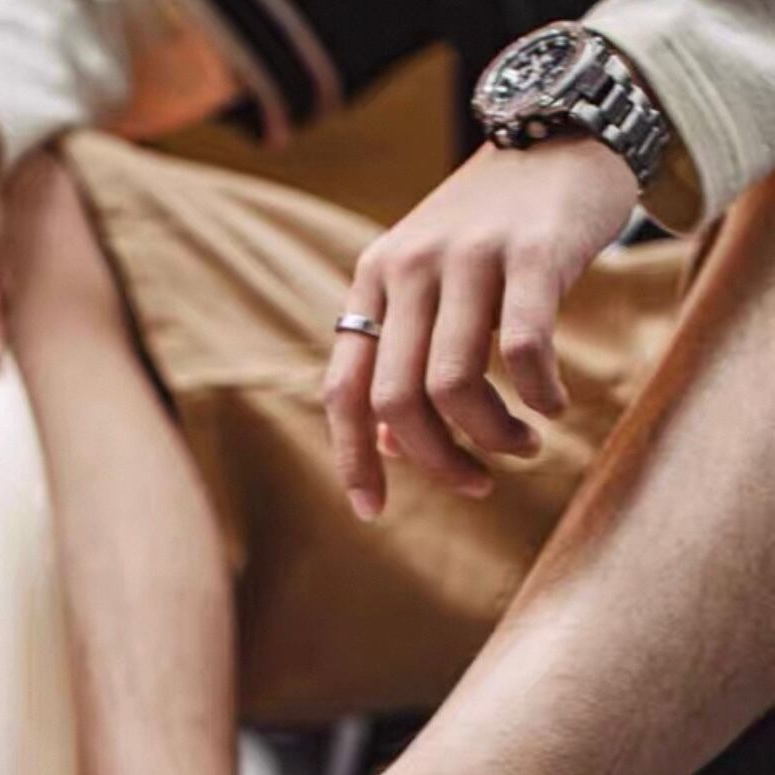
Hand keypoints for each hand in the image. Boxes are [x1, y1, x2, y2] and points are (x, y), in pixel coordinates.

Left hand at [322, 138, 638, 519]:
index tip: (373, 512)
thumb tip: (390, 447)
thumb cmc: (492, 229)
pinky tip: (554, 405)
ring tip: (521, 446)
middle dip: (435, 460)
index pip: (343, 390)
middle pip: (397, 400)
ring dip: (491, 437)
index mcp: (373, 281)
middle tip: (475, 484)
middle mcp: (408, 267)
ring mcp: (468, 256)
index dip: (353, 459)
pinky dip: (539, 396)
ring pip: (454, 385)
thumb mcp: (427, 283)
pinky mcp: (533, 252)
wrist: (565, 129)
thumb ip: (401, 355)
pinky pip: (525, 351)